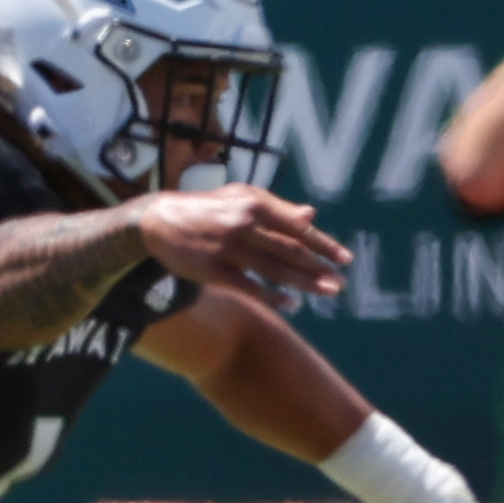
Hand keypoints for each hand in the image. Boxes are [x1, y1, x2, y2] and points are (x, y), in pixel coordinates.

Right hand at [135, 184, 352, 306]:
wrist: (158, 220)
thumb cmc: (208, 208)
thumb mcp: (241, 198)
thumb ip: (277, 208)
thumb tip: (311, 215)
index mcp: (254, 204)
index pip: (297, 227)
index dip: (324, 244)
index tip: (345, 259)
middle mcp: (243, 224)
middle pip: (290, 250)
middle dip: (319, 268)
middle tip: (341, 282)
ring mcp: (227, 248)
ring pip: (274, 269)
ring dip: (305, 283)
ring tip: (328, 292)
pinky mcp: (212, 270)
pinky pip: (249, 287)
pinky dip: (272, 297)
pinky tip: (292, 304)